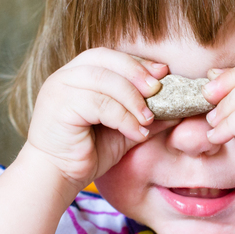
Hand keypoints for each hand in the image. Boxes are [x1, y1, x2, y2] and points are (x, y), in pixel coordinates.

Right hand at [26, 48, 174, 190]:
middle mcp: (65, 76)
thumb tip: (178, 110)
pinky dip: (123, 118)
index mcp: (77, 75)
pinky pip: (100, 104)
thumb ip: (144, 116)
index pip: (110, 56)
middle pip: (106, 59)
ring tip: (148, 119)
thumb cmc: (87, 153)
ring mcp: (58, 88)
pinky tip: (135, 132)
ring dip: (132, 99)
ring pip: (104, 81)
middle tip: (159, 89)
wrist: (56, 177)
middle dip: (136, 73)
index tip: (163, 73)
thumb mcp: (123, 131)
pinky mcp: (59, 106)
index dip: (137, 62)